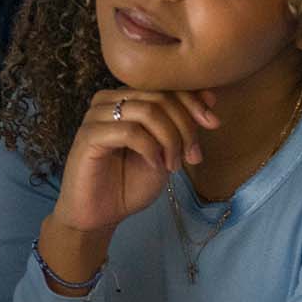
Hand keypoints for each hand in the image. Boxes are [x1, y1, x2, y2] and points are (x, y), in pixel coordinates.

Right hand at [49, 88, 219, 235]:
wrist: (99, 215)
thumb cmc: (129, 183)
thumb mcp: (166, 152)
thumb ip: (182, 126)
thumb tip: (211, 99)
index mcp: (127, 99)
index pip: (166, 86)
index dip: (193, 101)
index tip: (214, 123)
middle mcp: (109, 101)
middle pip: (159, 96)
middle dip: (185, 126)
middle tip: (193, 156)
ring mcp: (96, 116)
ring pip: (147, 111)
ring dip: (170, 139)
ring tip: (173, 164)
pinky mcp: (88, 136)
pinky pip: (129, 131)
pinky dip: (150, 148)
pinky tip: (156, 165)